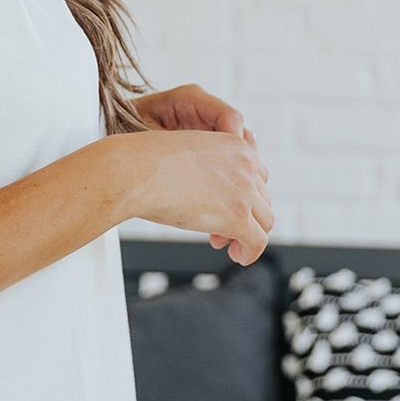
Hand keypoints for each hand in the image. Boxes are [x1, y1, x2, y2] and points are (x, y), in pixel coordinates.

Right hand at [133, 83, 259, 251]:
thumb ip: (203, 169)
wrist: (134, 171)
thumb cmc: (146, 164)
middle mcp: (245, 163)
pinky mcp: (238, 216)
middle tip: (225, 231)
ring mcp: (244, 190)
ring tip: (230, 246)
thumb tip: (202, 194)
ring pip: (265, 221)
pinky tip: (238, 257)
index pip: (257, 174)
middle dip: (246, 216)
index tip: (226, 208)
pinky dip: (250, 253)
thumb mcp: (184, 156)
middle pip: (263, 198)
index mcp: (233, 143)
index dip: (244, 195)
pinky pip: (257, 242)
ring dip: (249, 235)